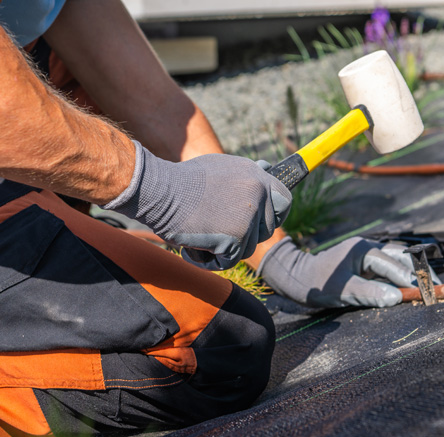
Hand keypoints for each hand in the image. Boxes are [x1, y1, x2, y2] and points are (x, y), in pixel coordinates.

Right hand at [103, 141, 291, 269]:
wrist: (159, 190)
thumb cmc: (182, 182)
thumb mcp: (221, 168)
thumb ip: (245, 174)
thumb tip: (267, 167)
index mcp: (256, 175)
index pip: (284, 200)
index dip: (272, 216)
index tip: (258, 224)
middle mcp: (257, 192)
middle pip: (266, 230)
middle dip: (245, 236)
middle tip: (220, 232)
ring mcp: (248, 215)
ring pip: (247, 248)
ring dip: (225, 249)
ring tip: (201, 236)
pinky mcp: (235, 237)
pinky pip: (230, 261)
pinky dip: (211, 260)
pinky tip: (193, 248)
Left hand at [257, 236, 440, 307]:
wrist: (298, 278)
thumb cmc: (317, 284)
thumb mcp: (343, 291)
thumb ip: (370, 293)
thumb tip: (398, 297)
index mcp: (363, 249)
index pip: (394, 265)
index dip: (412, 279)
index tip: (428, 291)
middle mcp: (368, 248)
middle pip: (402, 257)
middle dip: (420, 272)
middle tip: (437, 287)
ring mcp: (367, 255)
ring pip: (397, 261)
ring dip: (413, 273)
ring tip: (430, 286)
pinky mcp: (365, 264)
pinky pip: (388, 269)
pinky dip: (401, 277)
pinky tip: (411, 287)